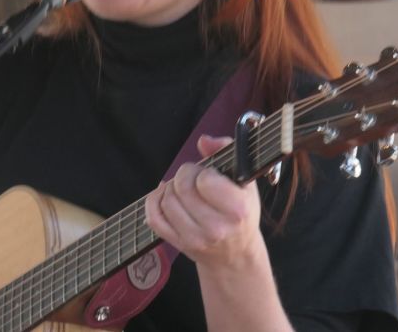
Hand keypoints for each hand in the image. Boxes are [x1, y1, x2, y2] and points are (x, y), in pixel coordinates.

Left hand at [144, 135, 263, 270]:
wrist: (235, 255)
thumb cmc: (240, 214)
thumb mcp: (244, 181)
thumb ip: (226, 151)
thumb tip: (204, 141)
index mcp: (237, 210)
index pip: (204, 180)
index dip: (203, 171)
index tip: (209, 175)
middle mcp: (216, 228)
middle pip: (182, 187)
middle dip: (184, 175)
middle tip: (194, 178)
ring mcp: (194, 239)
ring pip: (166, 200)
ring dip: (170, 187)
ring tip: (182, 188)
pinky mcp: (178, 244)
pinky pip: (154, 217)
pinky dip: (154, 201)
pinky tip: (165, 196)